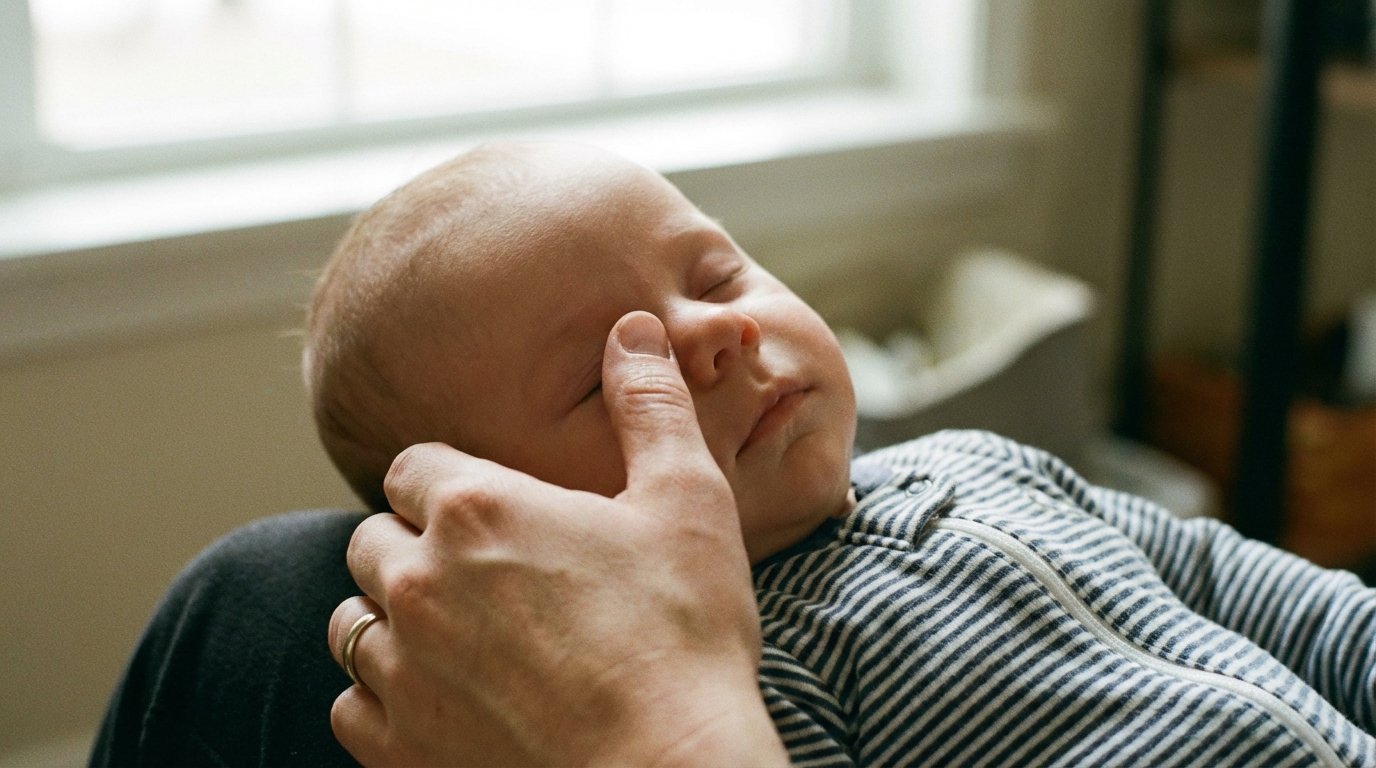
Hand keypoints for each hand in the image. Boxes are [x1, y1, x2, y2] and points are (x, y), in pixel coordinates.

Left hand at [328, 311, 786, 766]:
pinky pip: (350, 707)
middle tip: (487, 579)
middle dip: (417, 550)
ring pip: (352, 623)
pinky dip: (385, 700)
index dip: (451, 484)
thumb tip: (632, 328)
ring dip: (393, 622)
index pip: (412, 467)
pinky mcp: (397, 748)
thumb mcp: (687, 501)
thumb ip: (649, 405)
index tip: (494, 513)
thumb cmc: (686, 634)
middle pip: (373, 542)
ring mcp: (399, 670)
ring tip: (458, 638)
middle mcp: (417, 581)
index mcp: (476, 507)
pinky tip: (443, 701)